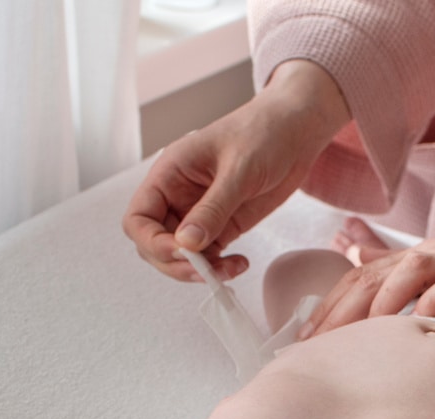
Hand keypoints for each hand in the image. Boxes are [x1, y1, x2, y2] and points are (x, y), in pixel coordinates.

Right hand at [123, 61, 349, 281]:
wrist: (297, 130)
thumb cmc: (263, 134)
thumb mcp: (238, 170)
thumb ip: (213, 208)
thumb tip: (187, 244)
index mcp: (169, 175)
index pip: (138, 219)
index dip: (152, 242)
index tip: (181, 253)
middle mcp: (177, 197)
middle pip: (155, 244)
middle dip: (175, 263)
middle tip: (206, 271)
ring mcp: (199, 214)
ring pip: (181, 256)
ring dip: (200, 270)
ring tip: (230, 270)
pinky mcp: (222, 226)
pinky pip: (209, 256)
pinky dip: (219, 268)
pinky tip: (240, 264)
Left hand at [305, 219, 434, 337]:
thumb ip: (420, 283)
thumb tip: (384, 293)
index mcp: (424, 258)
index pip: (362, 276)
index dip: (329, 304)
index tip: (303, 338)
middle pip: (374, 275)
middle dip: (338, 309)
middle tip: (312, 344)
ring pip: (408, 271)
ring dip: (378, 302)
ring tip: (357, 336)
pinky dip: (434, 299)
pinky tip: (417, 322)